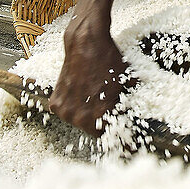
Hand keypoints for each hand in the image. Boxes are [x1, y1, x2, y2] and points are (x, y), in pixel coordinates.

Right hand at [52, 19, 127, 136]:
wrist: (86, 43)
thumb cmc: (107, 59)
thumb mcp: (125, 82)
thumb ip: (127, 101)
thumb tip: (134, 109)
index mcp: (100, 114)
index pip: (113, 137)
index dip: (123, 141)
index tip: (128, 145)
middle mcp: (80, 116)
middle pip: (95, 131)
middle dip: (103, 124)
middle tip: (108, 112)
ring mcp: (66, 111)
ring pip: (80, 122)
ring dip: (87, 114)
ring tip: (94, 98)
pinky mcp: (55, 102)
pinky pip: (67, 112)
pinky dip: (74, 106)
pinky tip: (81, 94)